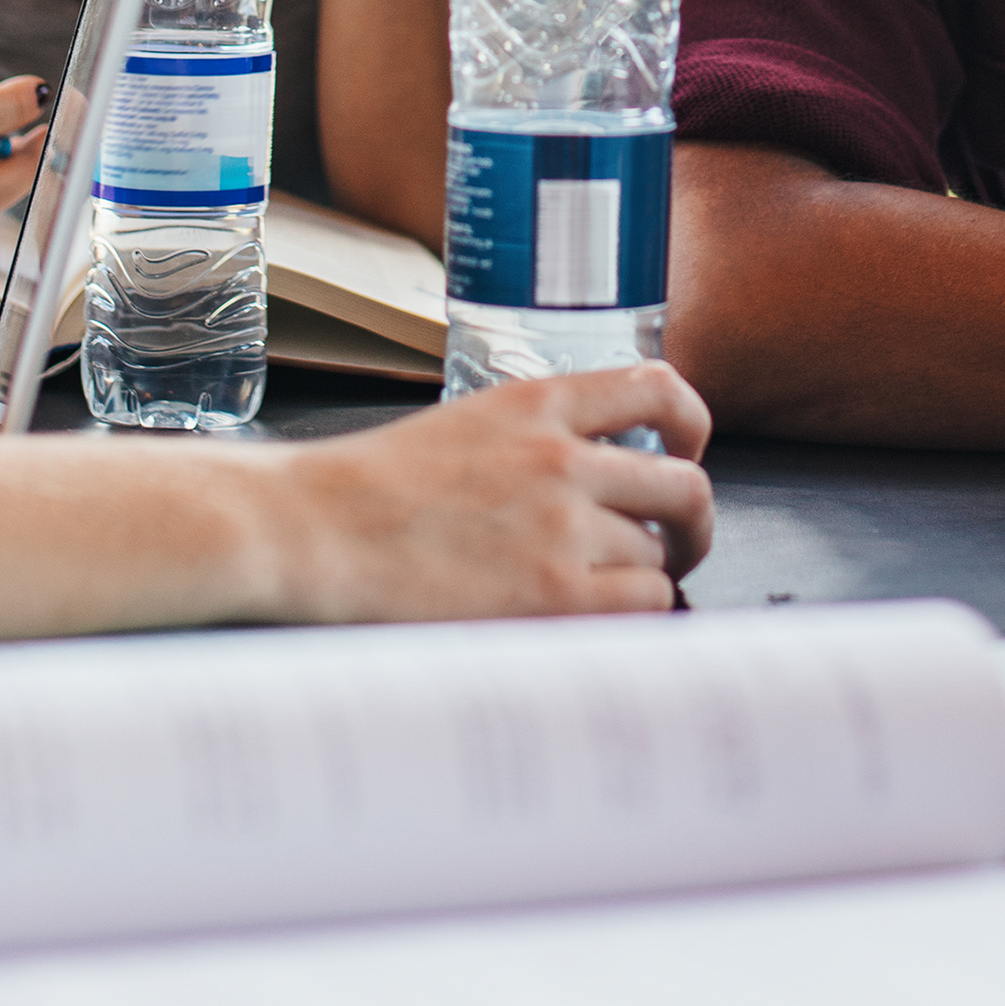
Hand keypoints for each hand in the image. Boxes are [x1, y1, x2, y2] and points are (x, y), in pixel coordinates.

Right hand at [263, 368, 717, 619]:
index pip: (658, 389)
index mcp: (536, 402)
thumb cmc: (364, 489)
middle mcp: (561, 458)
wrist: (312, 529)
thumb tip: (597, 479)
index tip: (687, 449)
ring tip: (605, 590)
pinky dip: (632, 613)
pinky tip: (594, 616)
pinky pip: (644, 602)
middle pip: (685, 485)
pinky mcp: (555, 593)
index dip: (692, 424)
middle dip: (691, 522)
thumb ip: (533, 441)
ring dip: (644, 574)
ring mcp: (562, 526)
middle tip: (675, 544)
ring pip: (662, 552)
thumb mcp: (461, 425)